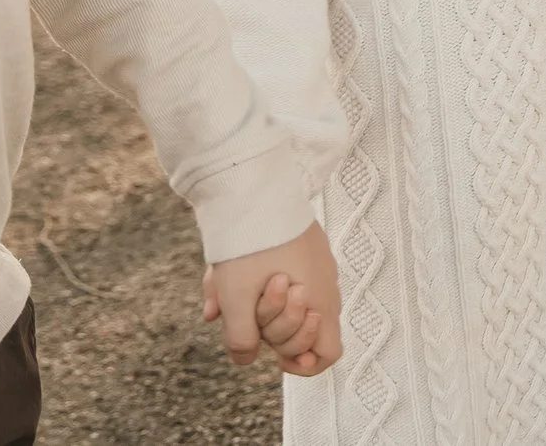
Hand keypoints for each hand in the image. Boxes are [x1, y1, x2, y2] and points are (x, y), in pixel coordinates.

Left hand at [202, 223, 342, 374]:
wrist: (249, 181)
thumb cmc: (248, 242)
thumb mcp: (237, 298)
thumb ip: (242, 339)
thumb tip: (245, 358)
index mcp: (318, 300)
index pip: (326, 353)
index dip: (301, 364)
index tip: (273, 356)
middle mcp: (323, 282)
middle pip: (302, 328)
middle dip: (269, 327)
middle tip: (247, 307)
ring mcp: (313, 261)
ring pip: (283, 299)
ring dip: (251, 302)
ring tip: (222, 287)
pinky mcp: (297, 242)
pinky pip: (275, 274)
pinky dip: (249, 281)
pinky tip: (219, 275)